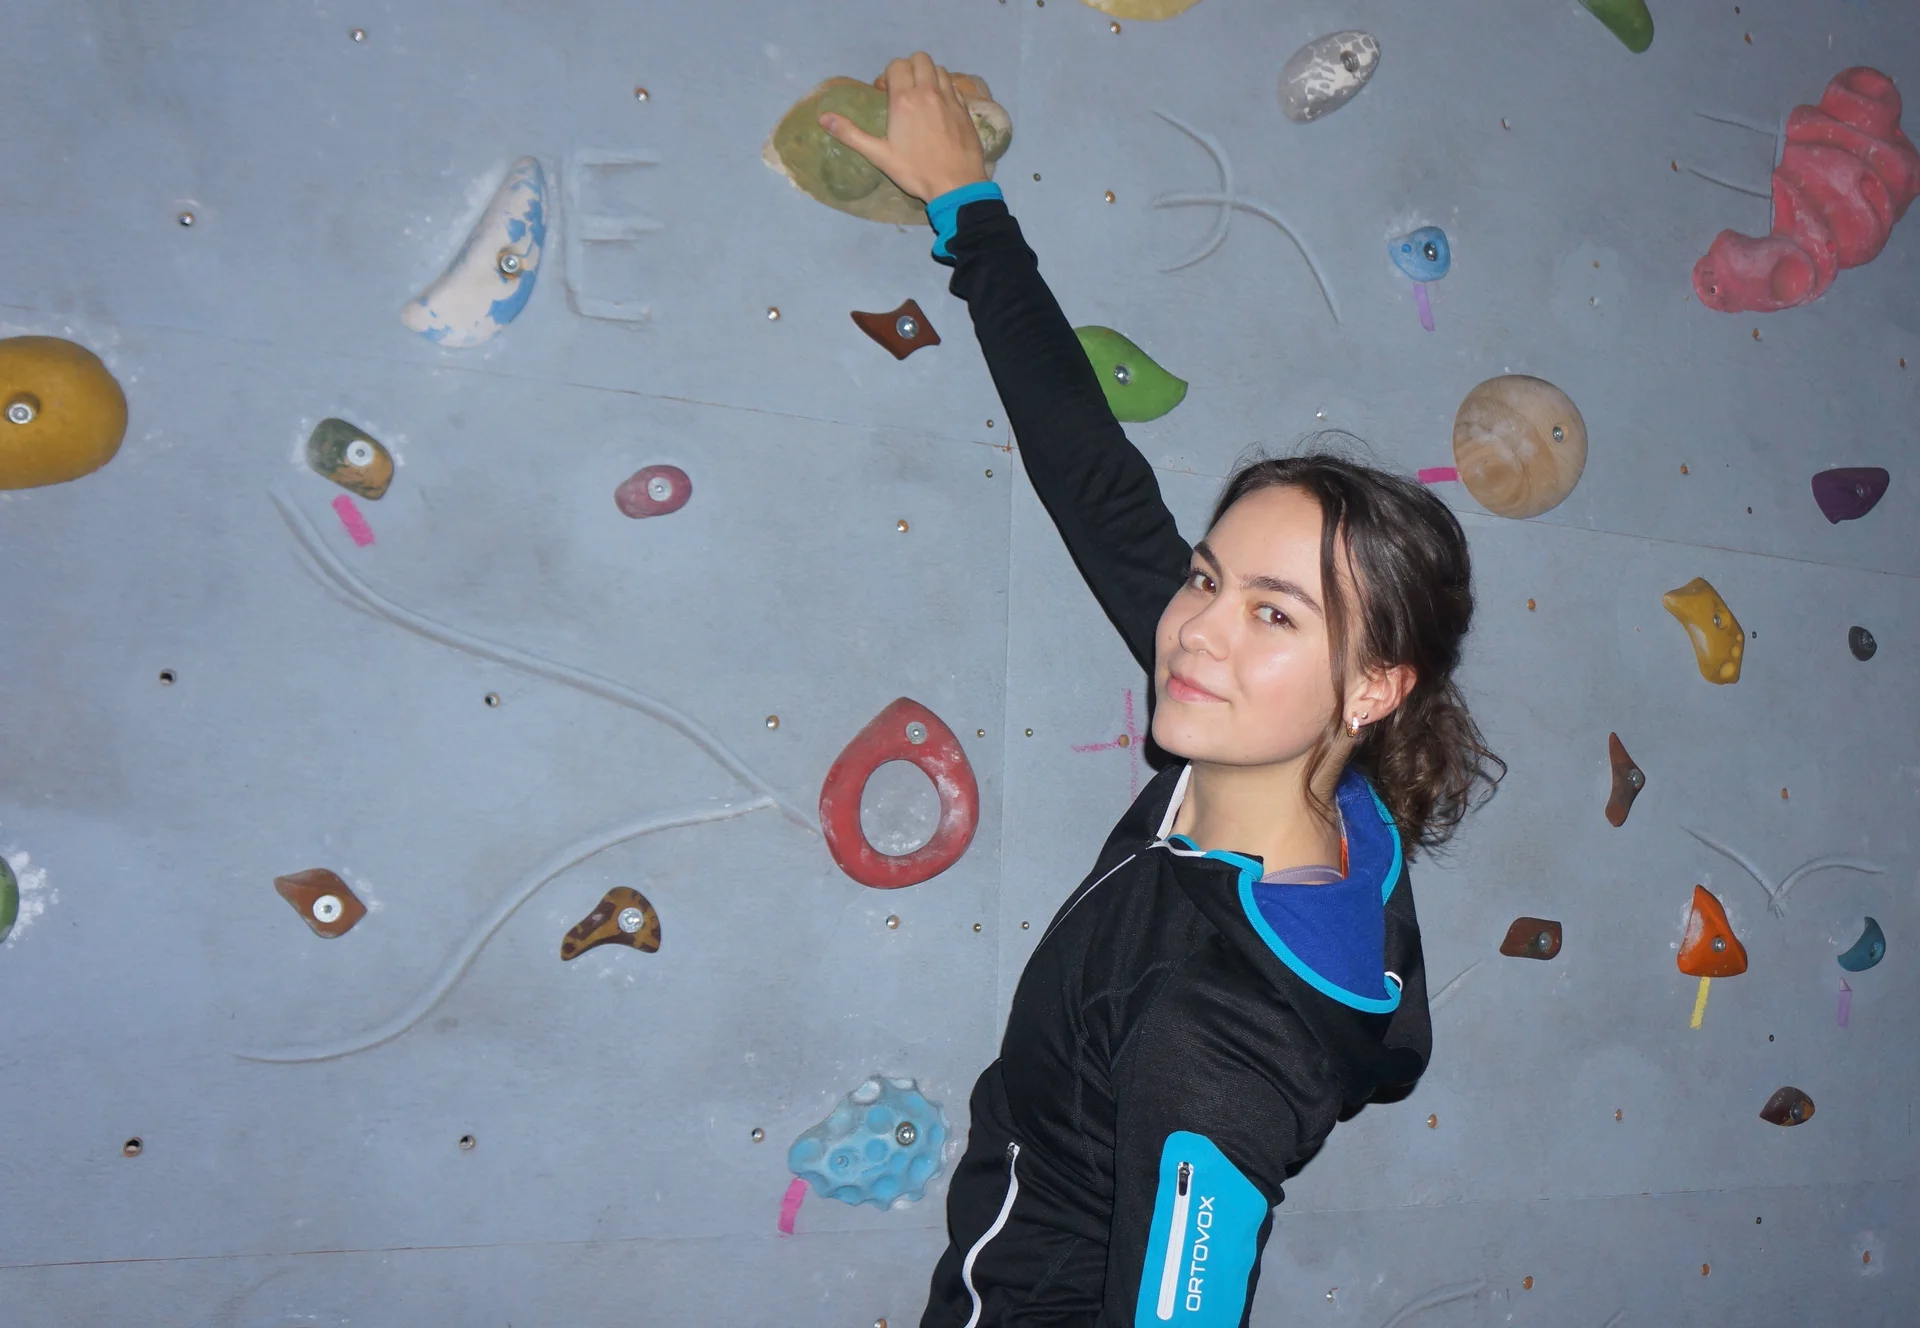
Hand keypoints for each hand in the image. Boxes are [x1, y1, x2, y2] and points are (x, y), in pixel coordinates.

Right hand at [819, 51, 988, 203]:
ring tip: (922, 96)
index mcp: (905, 100)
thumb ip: (851, 134)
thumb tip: (822, 118)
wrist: (957, 185)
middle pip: (920, 59)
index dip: (888, 75)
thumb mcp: (878, 155)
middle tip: (904, 89)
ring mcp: (950, 99)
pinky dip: (945, 88)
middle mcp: (928, 92)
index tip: (884, 93)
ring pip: (939, 69)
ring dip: (928, 75)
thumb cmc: (915, 171)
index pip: (897, 65)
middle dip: (909, 68)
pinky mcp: (965, 109)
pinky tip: (940, 107)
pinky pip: (954, 86)